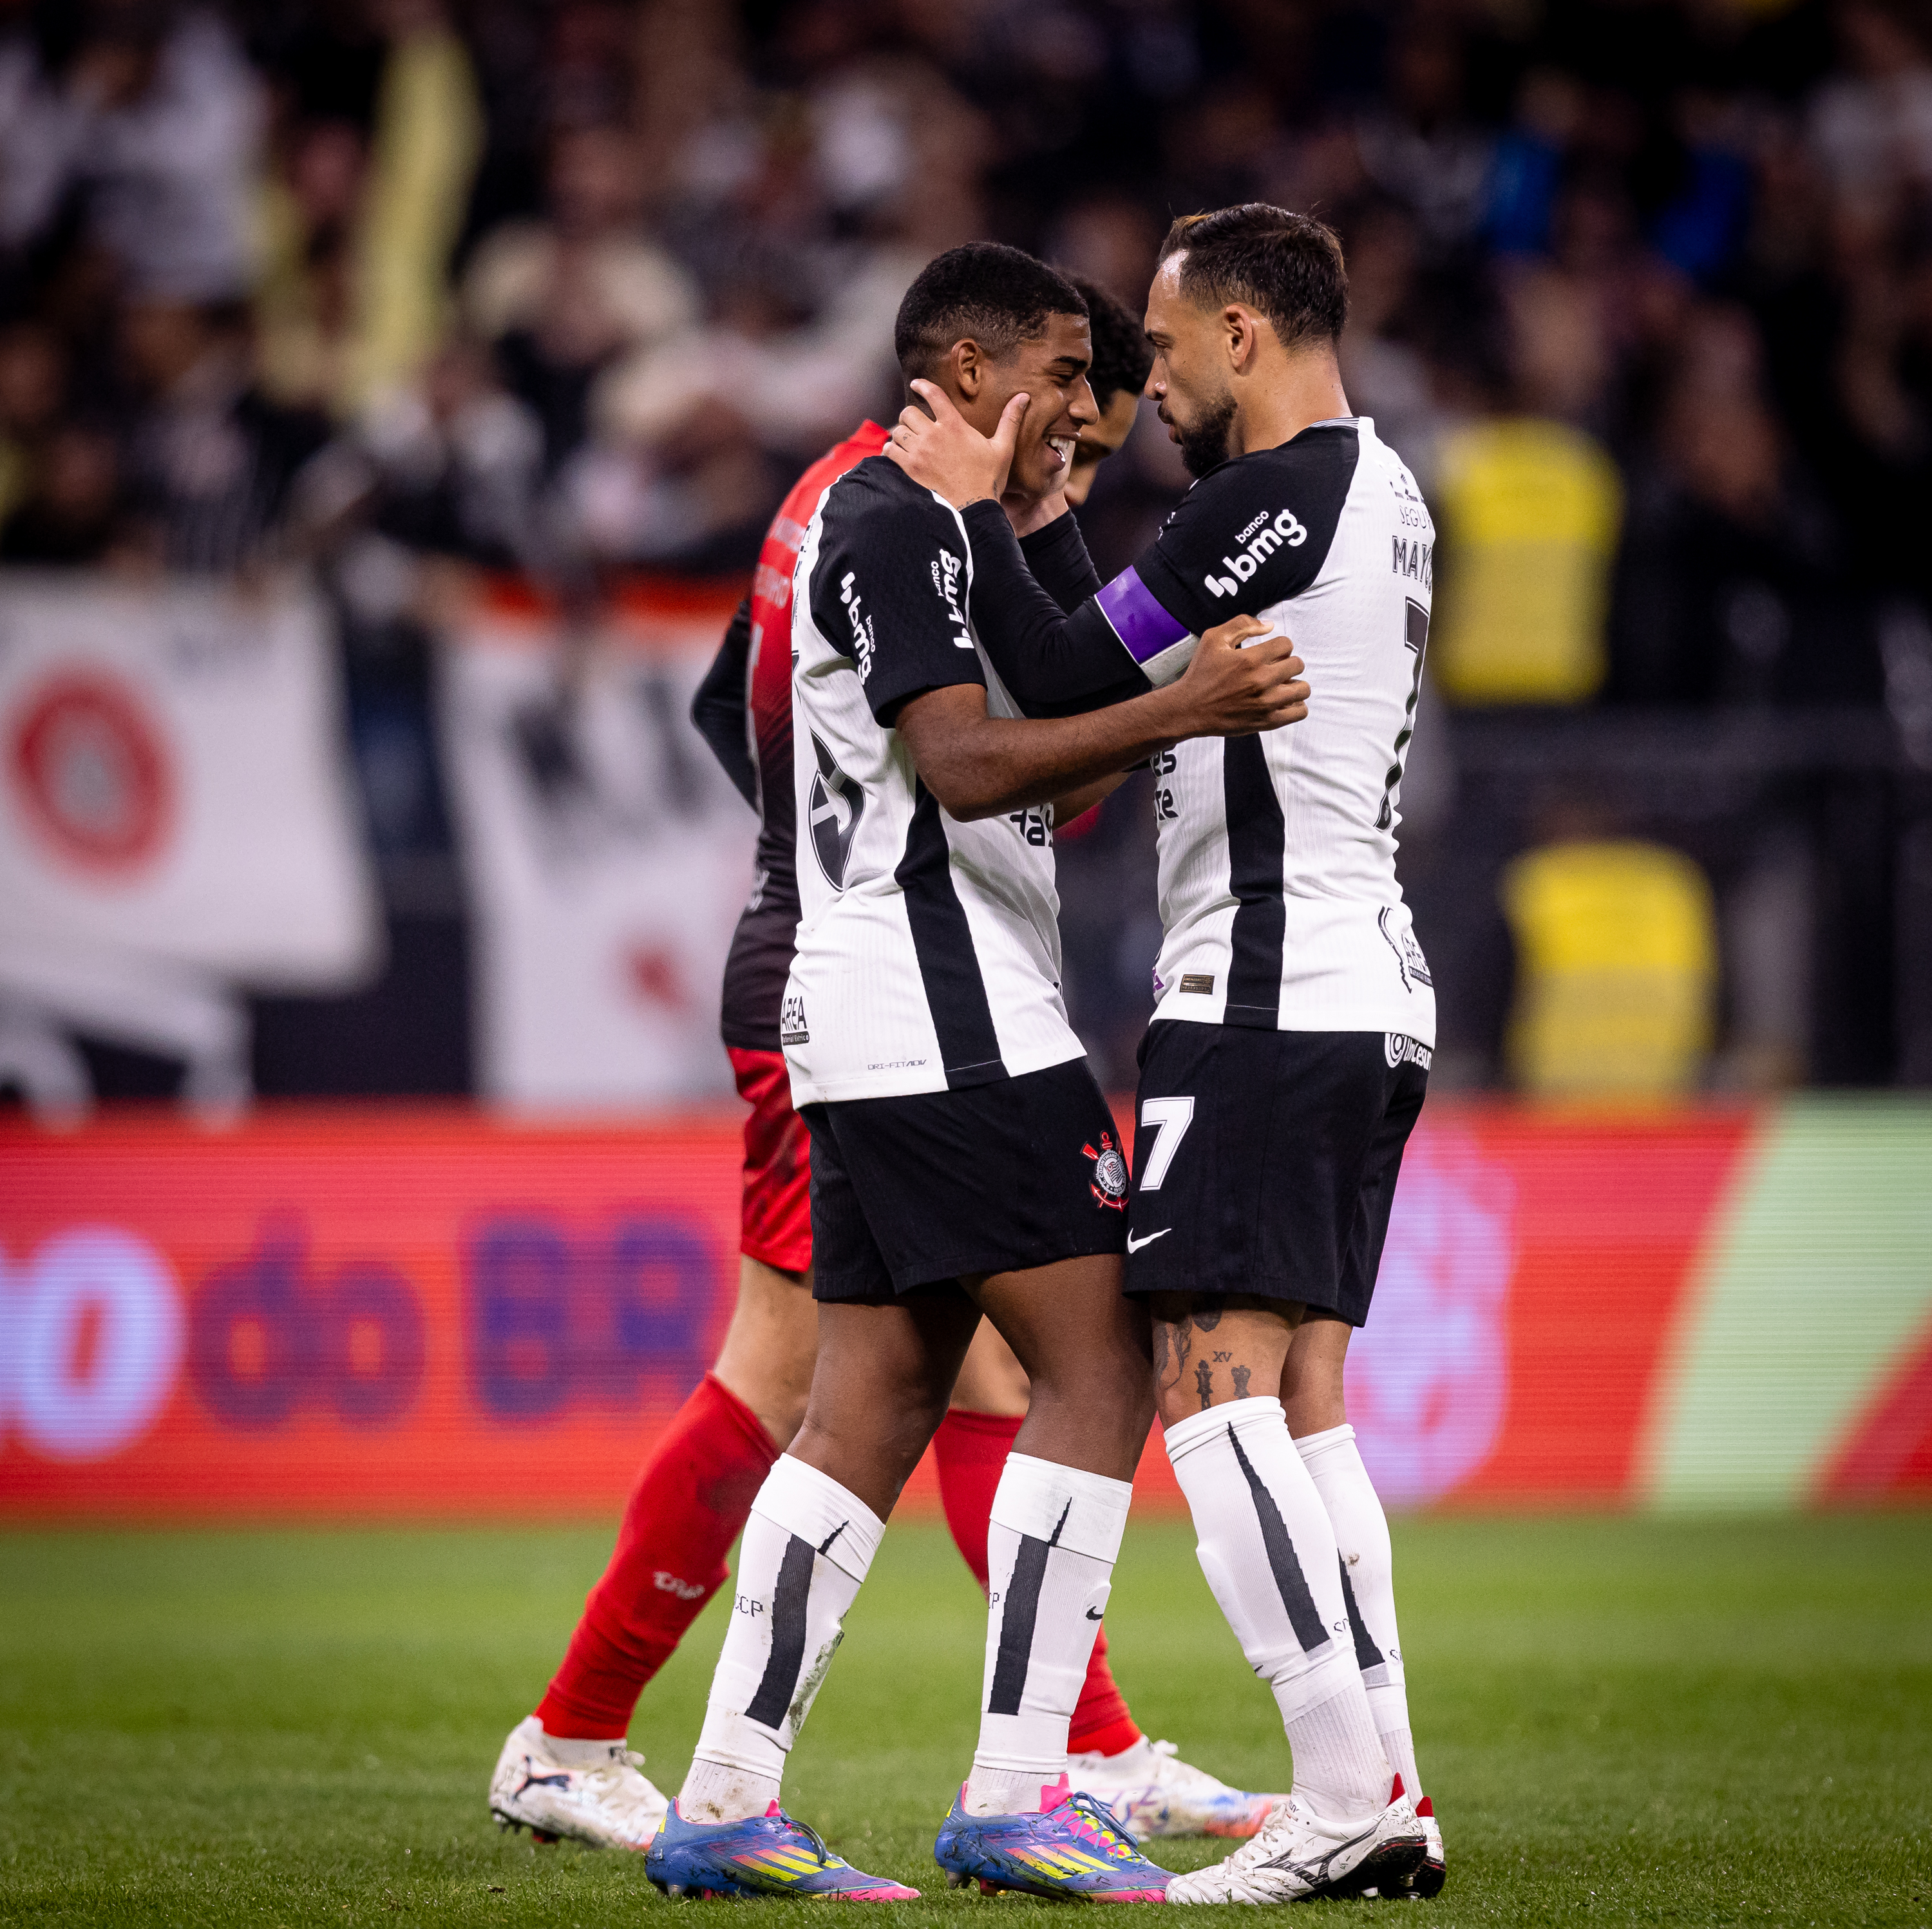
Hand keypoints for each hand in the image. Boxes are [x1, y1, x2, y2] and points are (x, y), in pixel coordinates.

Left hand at [884, 380, 1027, 507]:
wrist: (973, 508)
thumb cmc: (989, 479)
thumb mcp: (1003, 448)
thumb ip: (1010, 420)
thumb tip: (1024, 397)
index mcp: (954, 426)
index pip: (933, 395)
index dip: (922, 386)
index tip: (916, 384)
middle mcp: (934, 435)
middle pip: (908, 412)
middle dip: (910, 415)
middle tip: (915, 423)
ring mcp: (920, 452)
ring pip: (898, 430)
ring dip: (901, 433)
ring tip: (907, 439)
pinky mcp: (910, 469)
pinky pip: (890, 450)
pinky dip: (891, 449)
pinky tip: (897, 452)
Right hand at [1161, 614, 1309, 738]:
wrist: (1189, 709)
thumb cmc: (1200, 674)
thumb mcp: (1213, 639)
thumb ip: (1242, 624)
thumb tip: (1269, 625)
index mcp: (1250, 659)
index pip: (1287, 644)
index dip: (1280, 646)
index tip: (1272, 653)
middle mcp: (1261, 681)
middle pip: (1298, 665)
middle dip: (1288, 663)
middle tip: (1276, 669)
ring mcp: (1266, 703)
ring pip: (1303, 689)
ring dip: (1295, 684)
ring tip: (1281, 686)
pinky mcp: (1267, 721)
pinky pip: (1299, 712)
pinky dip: (1296, 706)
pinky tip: (1283, 702)